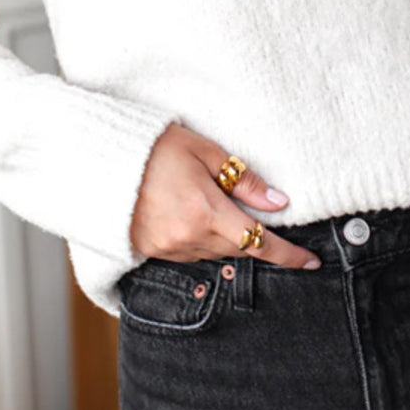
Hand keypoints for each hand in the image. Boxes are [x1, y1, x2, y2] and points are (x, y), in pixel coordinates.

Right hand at [129, 121, 321, 268]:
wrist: (97, 159)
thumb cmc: (153, 147)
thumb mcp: (204, 152)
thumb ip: (244, 180)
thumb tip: (279, 202)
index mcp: (206, 212)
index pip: (259, 243)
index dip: (288, 255)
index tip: (312, 262)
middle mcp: (189, 238)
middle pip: (239, 250)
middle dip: (255, 238)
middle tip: (262, 219)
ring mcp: (168, 248)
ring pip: (215, 254)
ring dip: (228, 239)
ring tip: (218, 209)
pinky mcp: (150, 251)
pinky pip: (190, 254)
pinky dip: (202, 241)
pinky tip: (195, 219)